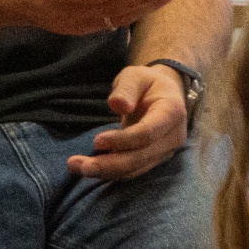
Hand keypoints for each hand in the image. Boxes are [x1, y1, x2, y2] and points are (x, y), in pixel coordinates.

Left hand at [68, 63, 185, 180]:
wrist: (165, 95)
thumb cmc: (147, 83)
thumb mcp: (136, 76)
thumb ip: (127, 88)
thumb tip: (117, 105)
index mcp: (172, 112)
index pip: (147, 133)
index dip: (123, 140)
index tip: (97, 140)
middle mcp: (172, 137)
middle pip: (140, 157)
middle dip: (109, 164)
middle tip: (78, 165)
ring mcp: (165, 152)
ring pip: (135, 168)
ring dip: (105, 171)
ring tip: (75, 166)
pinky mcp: (153, 160)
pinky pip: (131, 170)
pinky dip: (109, 172)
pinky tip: (88, 167)